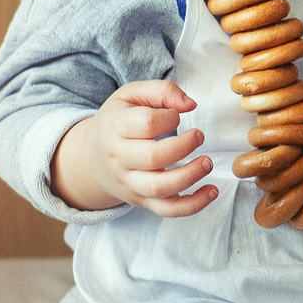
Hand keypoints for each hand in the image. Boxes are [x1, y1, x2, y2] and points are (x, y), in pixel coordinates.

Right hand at [54, 80, 215, 216]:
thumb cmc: (118, 120)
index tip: (176, 115)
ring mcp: (130, 183)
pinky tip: (211, 191)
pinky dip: (193, 205)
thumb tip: (190, 105)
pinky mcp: (142, 200)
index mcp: (116, 127)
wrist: (90, 157)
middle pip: (153, 157)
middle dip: (183, 147)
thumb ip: (162, 92)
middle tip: (199, 136)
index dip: (170, 117)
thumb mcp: (131, 95)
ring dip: (190, 176)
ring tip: (207, 162)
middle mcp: (120, 158)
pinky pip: (167, 210)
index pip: (146, 124)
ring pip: (159, 187)